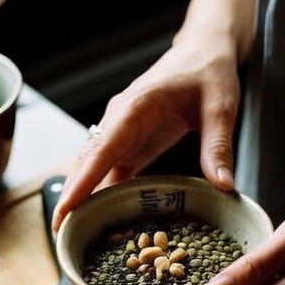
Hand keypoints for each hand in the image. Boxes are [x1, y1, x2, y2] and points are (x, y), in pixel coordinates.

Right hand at [51, 34, 240, 229]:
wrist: (204, 50)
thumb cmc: (209, 72)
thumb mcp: (220, 108)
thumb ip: (218, 147)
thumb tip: (223, 186)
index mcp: (136, 107)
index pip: (102, 149)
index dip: (83, 181)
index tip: (66, 208)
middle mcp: (119, 119)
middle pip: (87, 162)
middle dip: (71, 196)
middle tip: (61, 234)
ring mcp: (120, 130)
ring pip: (92, 167)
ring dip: (81, 197)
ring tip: (72, 233)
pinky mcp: (129, 140)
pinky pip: (109, 169)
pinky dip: (101, 191)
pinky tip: (100, 218)